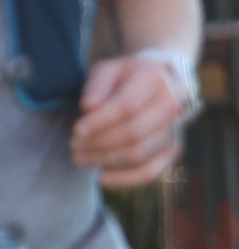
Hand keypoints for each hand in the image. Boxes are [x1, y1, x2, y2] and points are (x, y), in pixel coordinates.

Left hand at [70, 50, 193, 186]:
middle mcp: (171, 105)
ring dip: (105, 160)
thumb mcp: (109, 69)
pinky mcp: (172, 149)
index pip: (126, 106)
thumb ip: (97, 85)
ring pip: (138, 153)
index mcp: (155, 80)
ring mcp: (174, 129)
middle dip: (98, 143)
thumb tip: (88, 107)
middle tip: (73, 146)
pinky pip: (151, 171)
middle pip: (132, 132)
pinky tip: (102, 177)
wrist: (160, 81)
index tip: (76, 131)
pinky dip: (126, 179)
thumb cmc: (127, 76)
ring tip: (80, 158)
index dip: (99, 122)